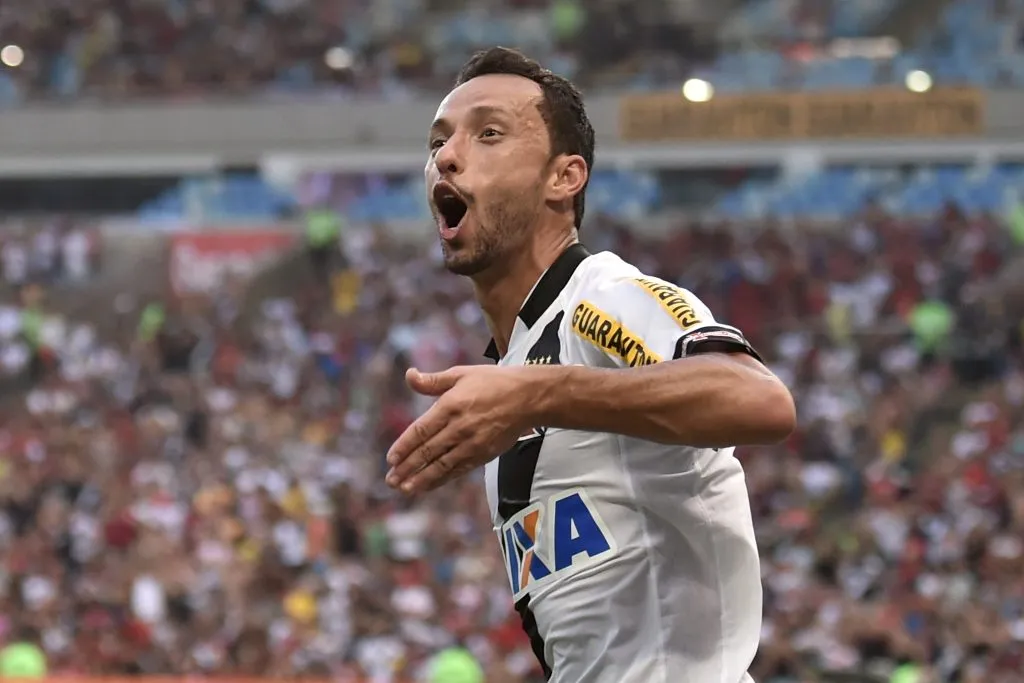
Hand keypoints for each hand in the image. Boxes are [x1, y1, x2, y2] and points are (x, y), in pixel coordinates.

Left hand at [385, 365, 542, 493]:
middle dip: (407, 467)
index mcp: (450, 405)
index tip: (391, 458)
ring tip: (404, 488)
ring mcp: (472, 443)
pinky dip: (442, 479)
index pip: (421, 430)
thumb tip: (409, 375)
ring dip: (421, 479)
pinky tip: (428, 485)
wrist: (528, 398)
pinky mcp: (483, 454)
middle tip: (390, 480)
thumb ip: (433, 381)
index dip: (404, 446)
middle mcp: (459, 427)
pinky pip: (458, 470)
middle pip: (428, 451)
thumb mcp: (461, 374)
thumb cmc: (494, 383)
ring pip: (441, 465)